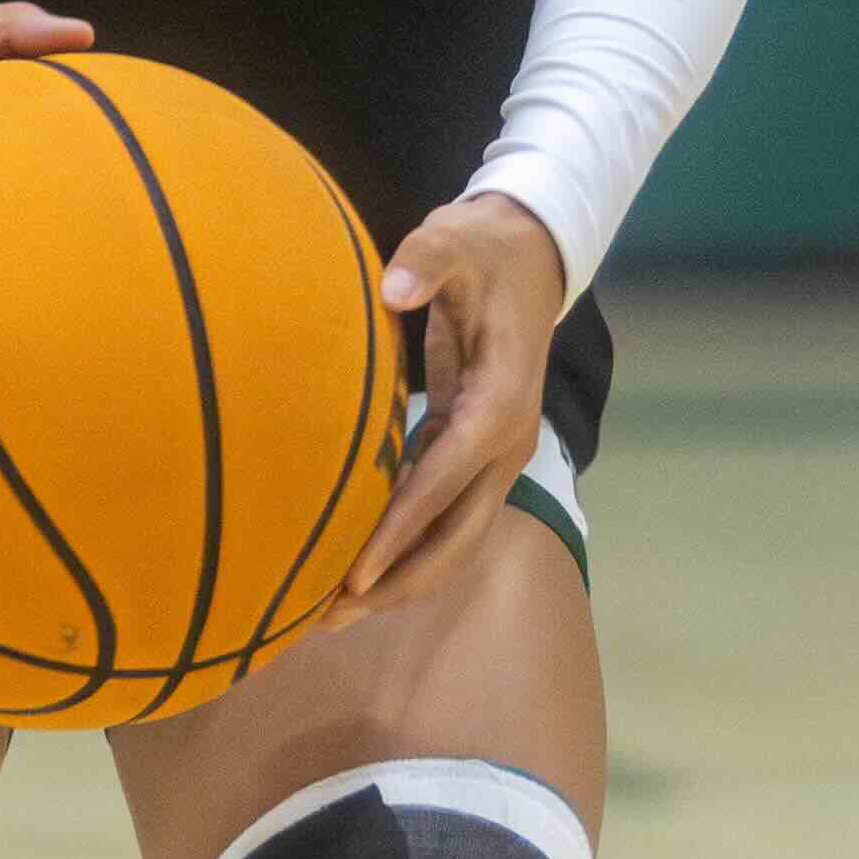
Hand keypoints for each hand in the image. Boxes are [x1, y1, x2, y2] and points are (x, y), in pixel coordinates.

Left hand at [349, 191, 570, 607]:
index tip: (355, 577)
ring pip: (452, 540)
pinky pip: (440, 517)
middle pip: (455, 537)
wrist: (531, 256)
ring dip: (397, 580)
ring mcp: (495, 456)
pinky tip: (352, 571)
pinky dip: (401, 550)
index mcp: (500, 404)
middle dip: (396, 582)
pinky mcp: (473, 453)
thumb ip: (427, 258)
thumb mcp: (458, 239)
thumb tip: (395, 285)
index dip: (401, 531)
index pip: (445, 481)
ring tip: (329, 615)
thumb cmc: (485, 251)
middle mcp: (506, 445)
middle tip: (328, 619)